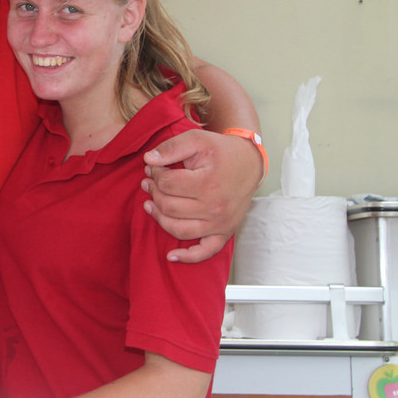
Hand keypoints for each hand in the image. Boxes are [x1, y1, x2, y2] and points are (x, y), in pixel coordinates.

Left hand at [142, 128, 261, 262]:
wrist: (249, 163)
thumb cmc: (221, 151)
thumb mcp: (197, 140)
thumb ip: (171, 147)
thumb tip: (148, 159)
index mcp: (208, 183)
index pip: (167, 184)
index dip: (155, 174)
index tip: (154, 168)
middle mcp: (215, 207)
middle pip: (169, 206)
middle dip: (154, 193)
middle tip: (149, 183)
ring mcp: (220, 223)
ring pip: (178, 229)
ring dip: (159, 218)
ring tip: (150, 204)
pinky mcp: (225, 233)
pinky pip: (205, 252)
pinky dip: (187, 257)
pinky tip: (170, 256)